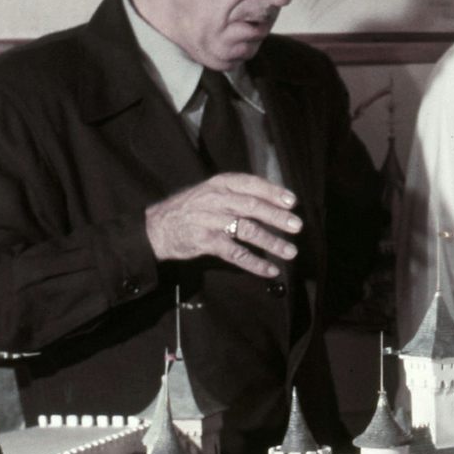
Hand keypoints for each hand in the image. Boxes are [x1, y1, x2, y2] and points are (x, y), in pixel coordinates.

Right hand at [144, 173, 300, 278]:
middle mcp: (215, 199)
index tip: (292, 201)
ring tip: (290, 251)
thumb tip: (275, 202)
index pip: (250, 183)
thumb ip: (238, 194)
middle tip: (297, 226)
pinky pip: (235, 253)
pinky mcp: (205, 242)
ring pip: (246, 230)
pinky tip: (270, 269)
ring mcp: (209, 220)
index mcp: (220, 184)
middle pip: (251, 206)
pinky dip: (254, 263)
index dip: (273, 191)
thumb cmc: (192, 209)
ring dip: (271, 242)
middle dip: (277, 217)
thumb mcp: (212, 192)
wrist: (157, 227)